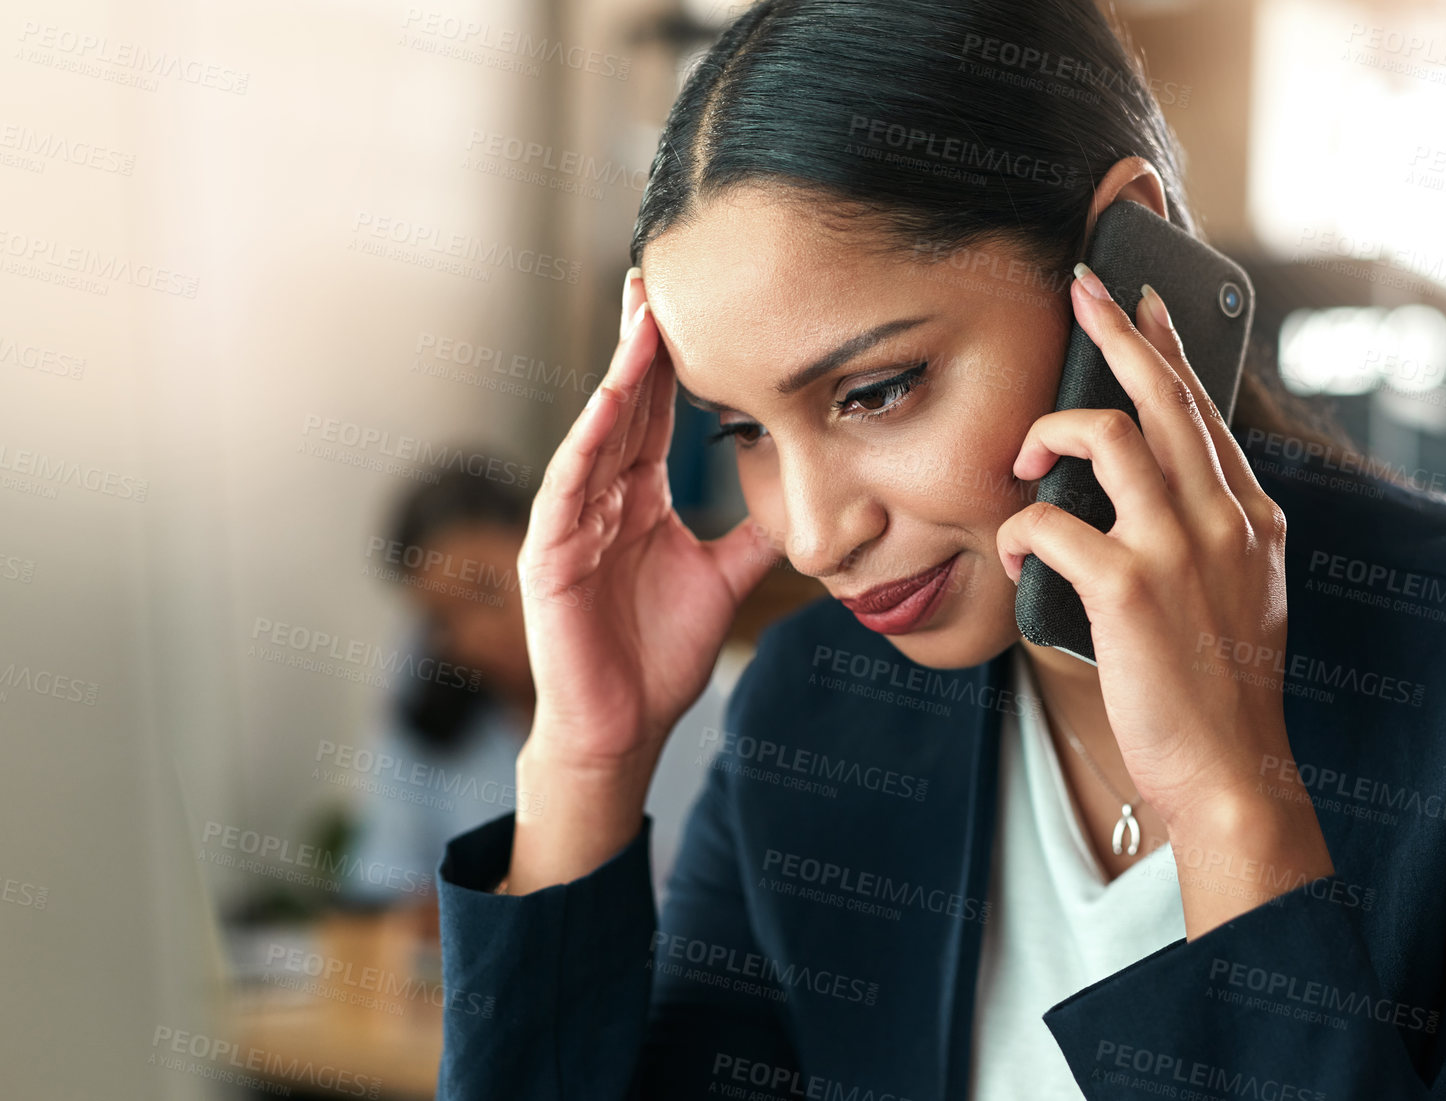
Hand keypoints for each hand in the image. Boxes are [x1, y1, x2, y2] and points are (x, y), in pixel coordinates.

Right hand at [518, 268, 778, 771]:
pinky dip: (587, 445)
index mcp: (638, 498)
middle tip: (655, 277)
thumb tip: (808, 497)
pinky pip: (568, 489)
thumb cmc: (660, 656)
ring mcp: (570, 523)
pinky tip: (609, 404)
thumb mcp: (724, 580)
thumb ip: (755, 534)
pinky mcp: (548, 556)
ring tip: (640, 323)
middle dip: (639, 344)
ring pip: (595, 435)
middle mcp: (600, 498)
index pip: (656, 414)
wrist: (623, 728)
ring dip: (617, 377)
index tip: (691, 303)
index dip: (672, 361)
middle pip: (623, 406)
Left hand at [995, 263, 1330, 933]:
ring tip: (1024, 462)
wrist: (1231, 773)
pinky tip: (1015, 555)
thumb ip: (1212, 534)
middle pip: (1161, 391)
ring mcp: (1178, 548)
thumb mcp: (1243, 594)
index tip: (1140, 301)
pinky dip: (1019, 531)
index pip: (1202, 407)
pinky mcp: (1128, 588)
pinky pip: (1051, 521)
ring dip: (1049, 432)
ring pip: (1106, 432)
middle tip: (1080, 288)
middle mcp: (1222, 517)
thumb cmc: (1220, 690)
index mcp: (1250, 517)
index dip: (1167, 344)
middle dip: (1114, 327)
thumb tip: (1161, 484)